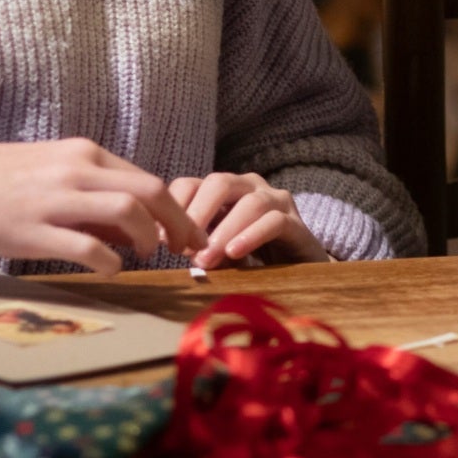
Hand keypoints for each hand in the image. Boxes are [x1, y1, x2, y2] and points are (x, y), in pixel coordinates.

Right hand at [0, 139, 206, 275]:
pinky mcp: (32, 230)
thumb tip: (132, 226)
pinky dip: (109, 261)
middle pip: (151, 190)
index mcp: (82, 153)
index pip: (146, 177)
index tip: (181, 231)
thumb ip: (90, 193)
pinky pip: (88, 247)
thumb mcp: (48, 171)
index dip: (172, 207)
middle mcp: (75, 169)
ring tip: (144, 255)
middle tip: (187, 247)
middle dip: (178, 221)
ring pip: (129, 210)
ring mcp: (54, 199)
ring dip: (148, 237)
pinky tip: (108, 268)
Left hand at [168, 172, 329, 268]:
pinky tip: (235, 253)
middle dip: (198, 213)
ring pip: (250, 202)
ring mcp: (277, 201)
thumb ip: (194, 244)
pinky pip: (274, 221)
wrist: (298, 274)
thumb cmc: (249, 259)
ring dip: (224, 231)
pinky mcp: (298, 223)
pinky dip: (252, 235)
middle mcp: (250, 187)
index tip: (160, 238)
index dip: (174, 207)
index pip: (191, 183)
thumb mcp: (214, 251)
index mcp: (224, 191)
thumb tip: (165, 243)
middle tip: (183, 247)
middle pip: (219, 183)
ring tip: (206, 259)